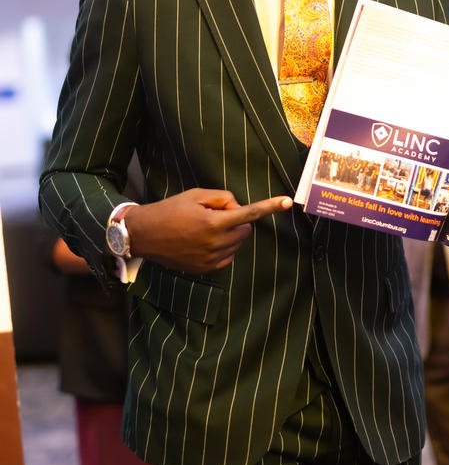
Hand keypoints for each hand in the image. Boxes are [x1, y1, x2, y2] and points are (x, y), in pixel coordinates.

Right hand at [124, 189, 292, 272]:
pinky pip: (228, 256)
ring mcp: (212, 260)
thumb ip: (223, 198)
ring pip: (237, 243)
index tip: (288, 201)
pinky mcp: (207, 270)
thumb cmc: (170, 210)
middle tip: (213, 214)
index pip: (249, 213)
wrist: (145, 235)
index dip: (270, 206)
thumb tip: (238, 209)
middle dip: (237, 220)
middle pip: (245, 229)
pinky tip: (203, 241)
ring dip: (229, 234)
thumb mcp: (196, 194)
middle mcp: (216, 244)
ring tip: (203, 228)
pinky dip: (223, 247)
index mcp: (214, 223)